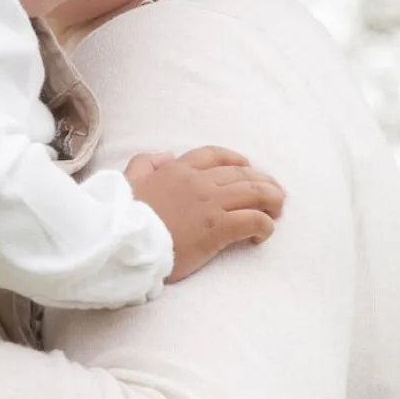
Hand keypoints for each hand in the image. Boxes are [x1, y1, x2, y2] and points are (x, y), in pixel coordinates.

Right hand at [125, 146, 284, 282]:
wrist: (123, 242)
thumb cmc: (121, 218)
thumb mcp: (127, 181)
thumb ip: (144, 164)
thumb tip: (165, 156)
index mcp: (177, 170)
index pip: (215, 155)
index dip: (236, 161)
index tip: (247, 169)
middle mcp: (198, 182)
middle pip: (242, 174)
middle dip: (263, 181)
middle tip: (274, 194)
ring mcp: (210, 204)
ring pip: (255, 192)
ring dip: (272, 200)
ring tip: (278, 210)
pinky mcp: (218, 228)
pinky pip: (253, 220)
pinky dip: (264, 225)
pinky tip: (263, 235)